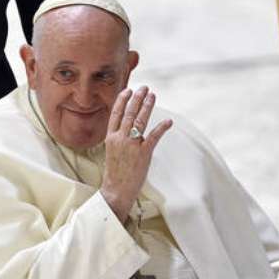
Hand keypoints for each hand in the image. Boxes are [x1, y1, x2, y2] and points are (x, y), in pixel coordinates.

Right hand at [100, 86, 171, 222]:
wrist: (116, 190)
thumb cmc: (116, 173)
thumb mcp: (111, 152)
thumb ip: (118, 139)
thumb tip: (127, 128)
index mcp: (110, 138)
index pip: (115, 114)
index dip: (122, 100)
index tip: (128, 90)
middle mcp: (120, 138)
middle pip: (128, 113)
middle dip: (137, 98)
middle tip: (144, 87)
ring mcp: (131, 145)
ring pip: (140, 120)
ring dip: (147, 106)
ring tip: (153, 95)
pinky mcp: (143, 153)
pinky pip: (154, 136)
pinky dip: (162, 127)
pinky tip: (168, 120)